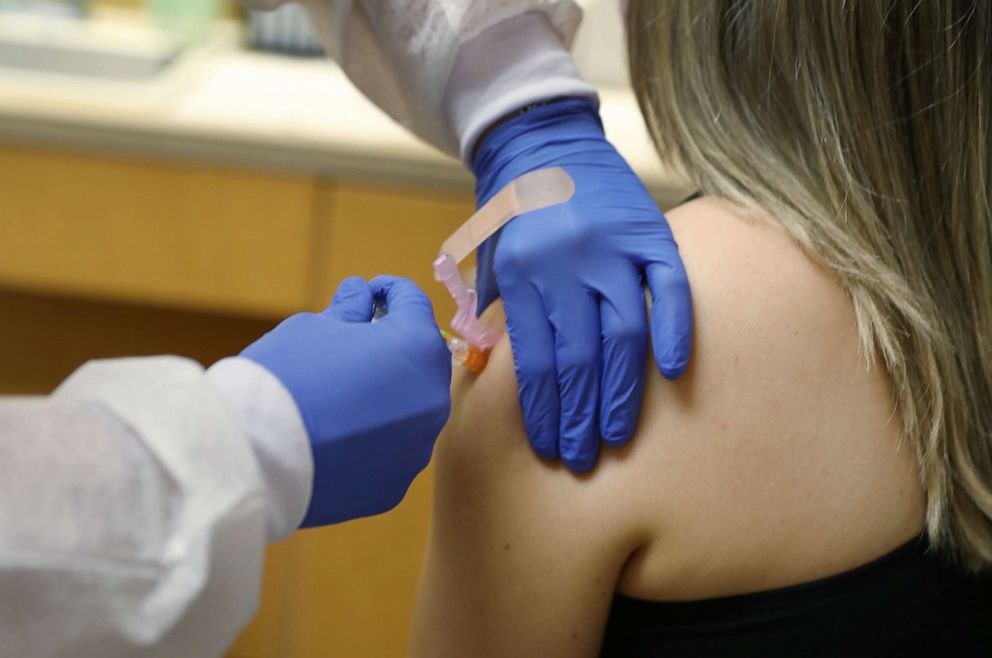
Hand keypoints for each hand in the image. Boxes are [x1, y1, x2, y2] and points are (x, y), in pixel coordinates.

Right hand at [242, 276, 450, 525]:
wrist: (254, 455)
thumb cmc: (285, 376)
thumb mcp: (314, 326)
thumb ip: (349, 310)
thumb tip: (361, 297)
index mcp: (417, 347)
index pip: (414, 305)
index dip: (390, 292)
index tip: (371, 293)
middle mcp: (432, 399)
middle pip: (420, 361)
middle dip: (394, 346)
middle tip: (358, 341)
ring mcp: (417, 447)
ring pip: (410, 412)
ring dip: (387, 396)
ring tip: (344, 394)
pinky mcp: (395, 485)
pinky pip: (390, 453)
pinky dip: (373, 440)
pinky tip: (338, 436)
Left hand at [472, 98, 691, 472]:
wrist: (542, 141)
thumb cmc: (513, 214)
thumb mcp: (491, 262)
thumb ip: (497, 315)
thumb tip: (488, 374)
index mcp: (521, 273)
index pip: (534, 360)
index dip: (544, 410)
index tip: (551, 447)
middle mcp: (565, 262)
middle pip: (578, 357)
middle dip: (580, 415)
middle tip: (584, 457)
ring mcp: (611, 245)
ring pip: (622, 333)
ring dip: (622, 391)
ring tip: (618, 435)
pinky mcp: (650, 231)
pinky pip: (671, 287)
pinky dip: (675, 329)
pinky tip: (675, 371)